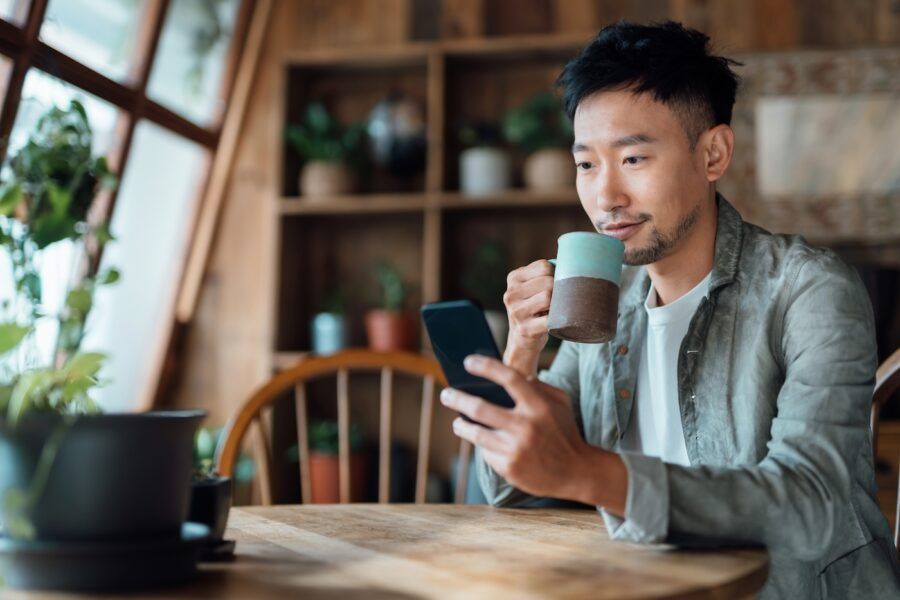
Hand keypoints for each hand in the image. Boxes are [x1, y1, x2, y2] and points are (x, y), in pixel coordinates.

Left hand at [440, 354, 589, 500]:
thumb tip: (508, 374)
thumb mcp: (560, 403)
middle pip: (480, 408)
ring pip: (476, 433)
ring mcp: (516, 449)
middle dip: (457, 398)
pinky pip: (486, 452)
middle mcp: (526, 427)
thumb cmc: (565, 432)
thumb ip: (537, 386)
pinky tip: (483, 443)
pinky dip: (483, 446)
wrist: (576, 472)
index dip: (486, 367)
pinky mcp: (510, 468)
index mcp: (539, 406)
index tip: (468, 362)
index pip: (508, 378)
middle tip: (446, 393)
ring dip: (462, 425)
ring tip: (457, 421)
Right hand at [503, 259, 553, 353]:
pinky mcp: (525, 329)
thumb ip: (544, 273)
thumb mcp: (531, 287)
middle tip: (554, 301)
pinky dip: (556, 320)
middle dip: (557, 290)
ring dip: (556, 305)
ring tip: (551, 310)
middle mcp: (511, 294)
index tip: (552, 286)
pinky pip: (550, 319)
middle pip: (547, 281)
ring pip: (548, 297)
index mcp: (513, 278)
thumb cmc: (534, 308)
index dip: (555, 275)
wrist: (522, 339)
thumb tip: (572, 261)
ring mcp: (516, 312)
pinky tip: (553, 322)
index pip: (544, 266)